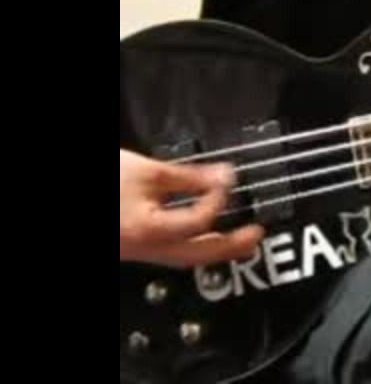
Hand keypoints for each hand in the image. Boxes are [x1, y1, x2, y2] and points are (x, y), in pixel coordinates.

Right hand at [120, 150, 263, 267]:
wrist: (54, 196)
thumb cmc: (106, 183)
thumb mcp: (149, 171)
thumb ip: (190, 176)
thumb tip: (224, 175)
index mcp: (152, 230)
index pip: (201, 220)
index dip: (219, 199)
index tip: (227, 180)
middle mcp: (148, 249)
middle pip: (200, 254)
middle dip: (232, 245)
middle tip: (257, 234)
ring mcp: (141, 252)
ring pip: (186, 258)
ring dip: (215, 249)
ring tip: (238, 240)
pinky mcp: (136, 248)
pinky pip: (173, 252)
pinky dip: (194, 245)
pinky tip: (201, 237)